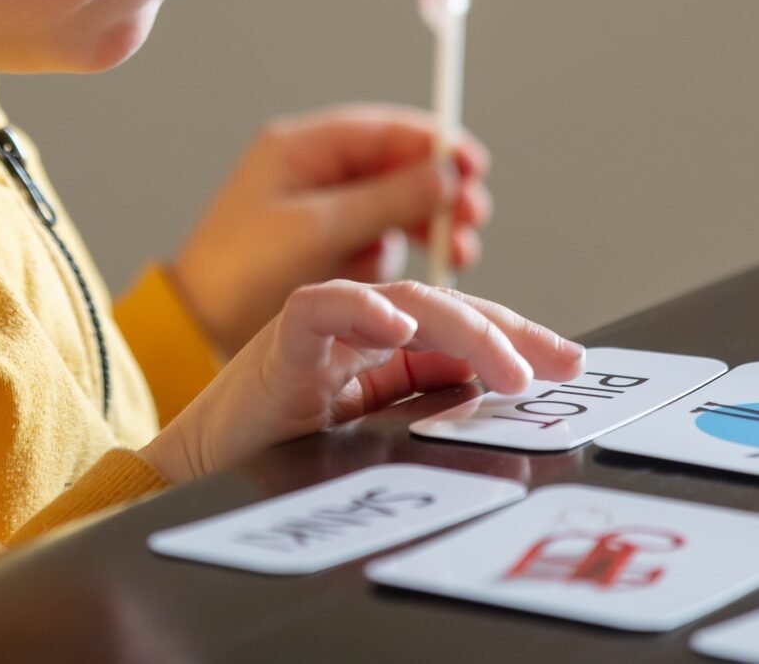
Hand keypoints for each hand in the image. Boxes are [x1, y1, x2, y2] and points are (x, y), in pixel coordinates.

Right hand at [140, 280, 583, 484]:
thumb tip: (498, 400)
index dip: (516, 337)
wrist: (204, 470)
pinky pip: (322, 308)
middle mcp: (359, 330)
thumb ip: (427, 406)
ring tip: (505, 365)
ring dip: (460, 326)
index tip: (570, 362)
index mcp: (385, 351)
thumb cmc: (282, 451)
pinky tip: (398, 326)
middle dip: (503, 331)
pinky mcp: (282, 342)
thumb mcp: (377, 435)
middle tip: (552, 367)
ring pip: (400, 302)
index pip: (460, 329)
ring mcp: (323, 330)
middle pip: (441, 310)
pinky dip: (360, 309)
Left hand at [168, 104, 492, 356]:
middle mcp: (314, 173)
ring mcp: (321, 211)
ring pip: (391, 207)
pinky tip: (401, 273)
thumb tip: (447, 174)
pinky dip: (396, 253)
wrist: (200, 326)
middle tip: (472, 216)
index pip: (380, 131)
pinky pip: (376, 242)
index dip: (432, 144)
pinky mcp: (326, 249)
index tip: (473, 166)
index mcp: (300, 149)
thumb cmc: (242, 269)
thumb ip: (385, 199)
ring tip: (455, 253)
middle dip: (436, 191)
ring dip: (425, 226)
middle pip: (393, 168)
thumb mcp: (319, 229)